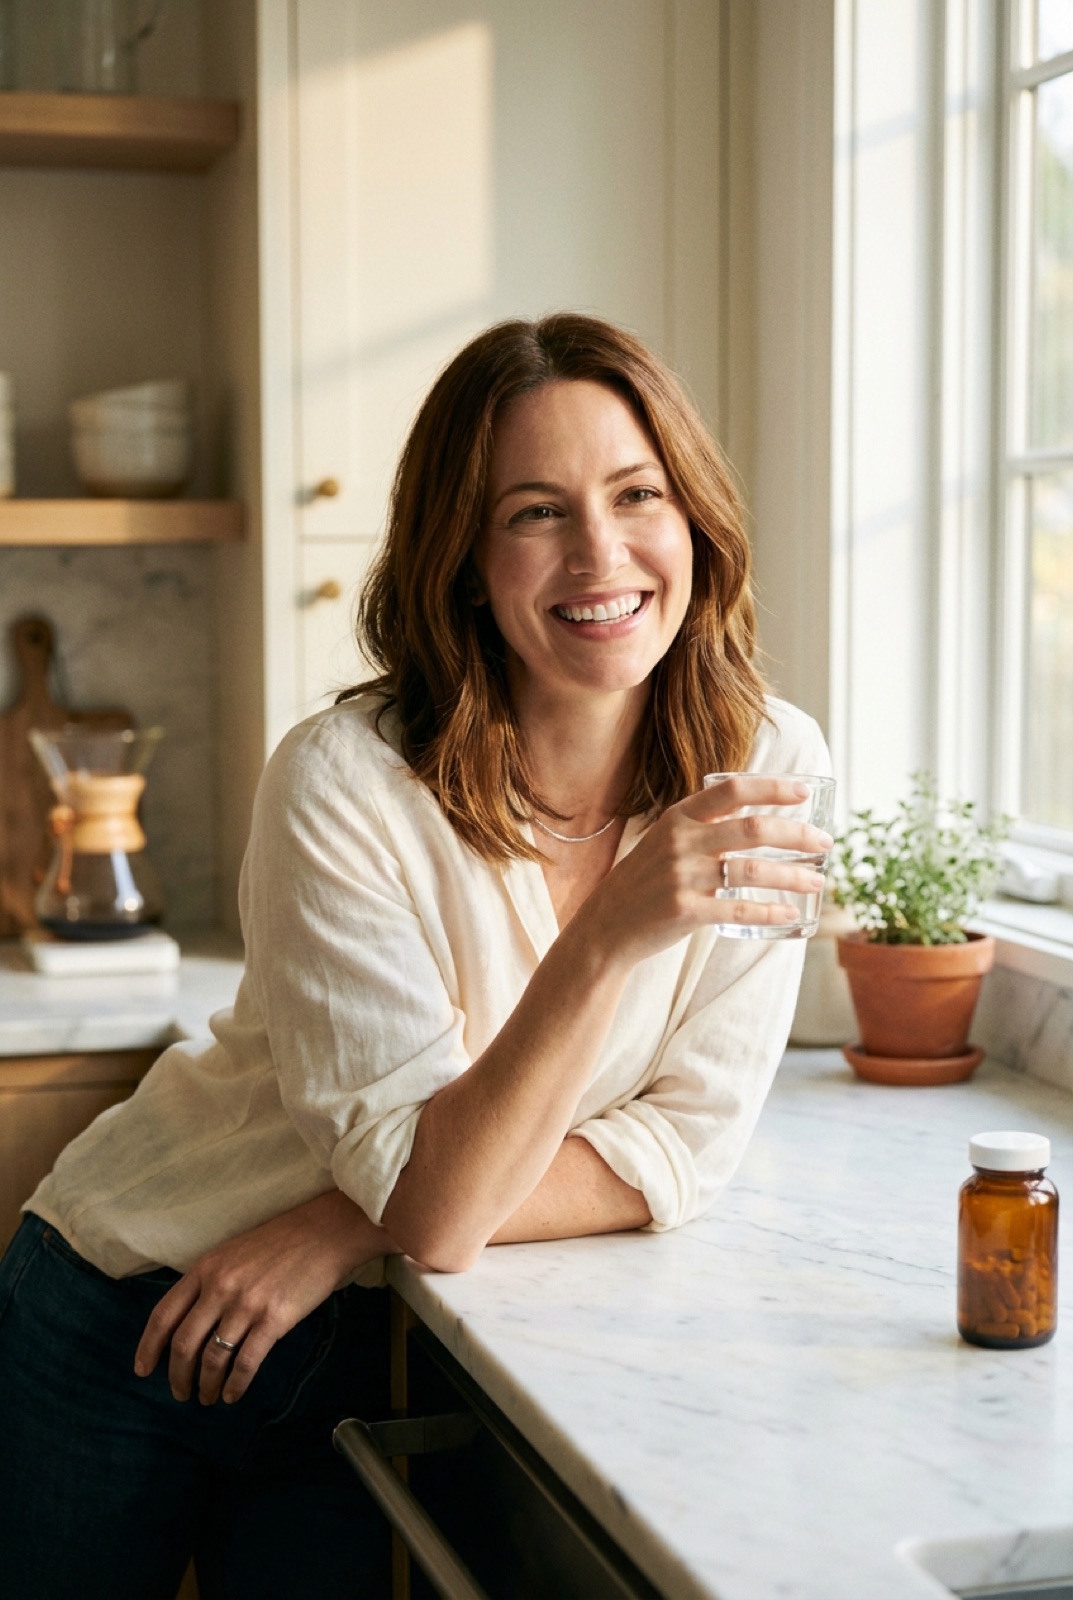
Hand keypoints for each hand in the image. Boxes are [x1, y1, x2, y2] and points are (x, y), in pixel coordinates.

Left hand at [133, 1191, 390, 1405]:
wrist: (327, 1232)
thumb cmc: (282, 1241)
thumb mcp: (234, 1252)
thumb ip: (211, 1281)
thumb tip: (192, 1320)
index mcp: (206, 1268)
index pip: (164, 1315)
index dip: (148, 1348)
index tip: (143, 1371)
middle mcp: (220, 1286)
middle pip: (183, 1343)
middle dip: (178, 1376)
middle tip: (180, 1393)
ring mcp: (247, 1304)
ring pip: (213, 1357)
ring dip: (206, 1385)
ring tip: (208, 1397)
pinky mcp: (274, 1319)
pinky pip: (246, 1362)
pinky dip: (236, 1385)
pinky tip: (233, 1394)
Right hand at [579, 775, 832, 967]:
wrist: (607, 925)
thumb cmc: (646, 881)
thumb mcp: (666, 841)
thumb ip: (704, 827)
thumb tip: (758, 816)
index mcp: (678, 818)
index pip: (732, 790)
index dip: (772, 787)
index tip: (805, 791)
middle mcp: (681, 843)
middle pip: (752, 829)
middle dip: (797, 833)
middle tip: (825, 841)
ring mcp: (682, 877)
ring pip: (752, 870)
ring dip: (793, 875)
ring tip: (818, 880)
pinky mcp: (686, 911)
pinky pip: (739, 908)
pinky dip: (770, 911)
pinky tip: (791, 913)